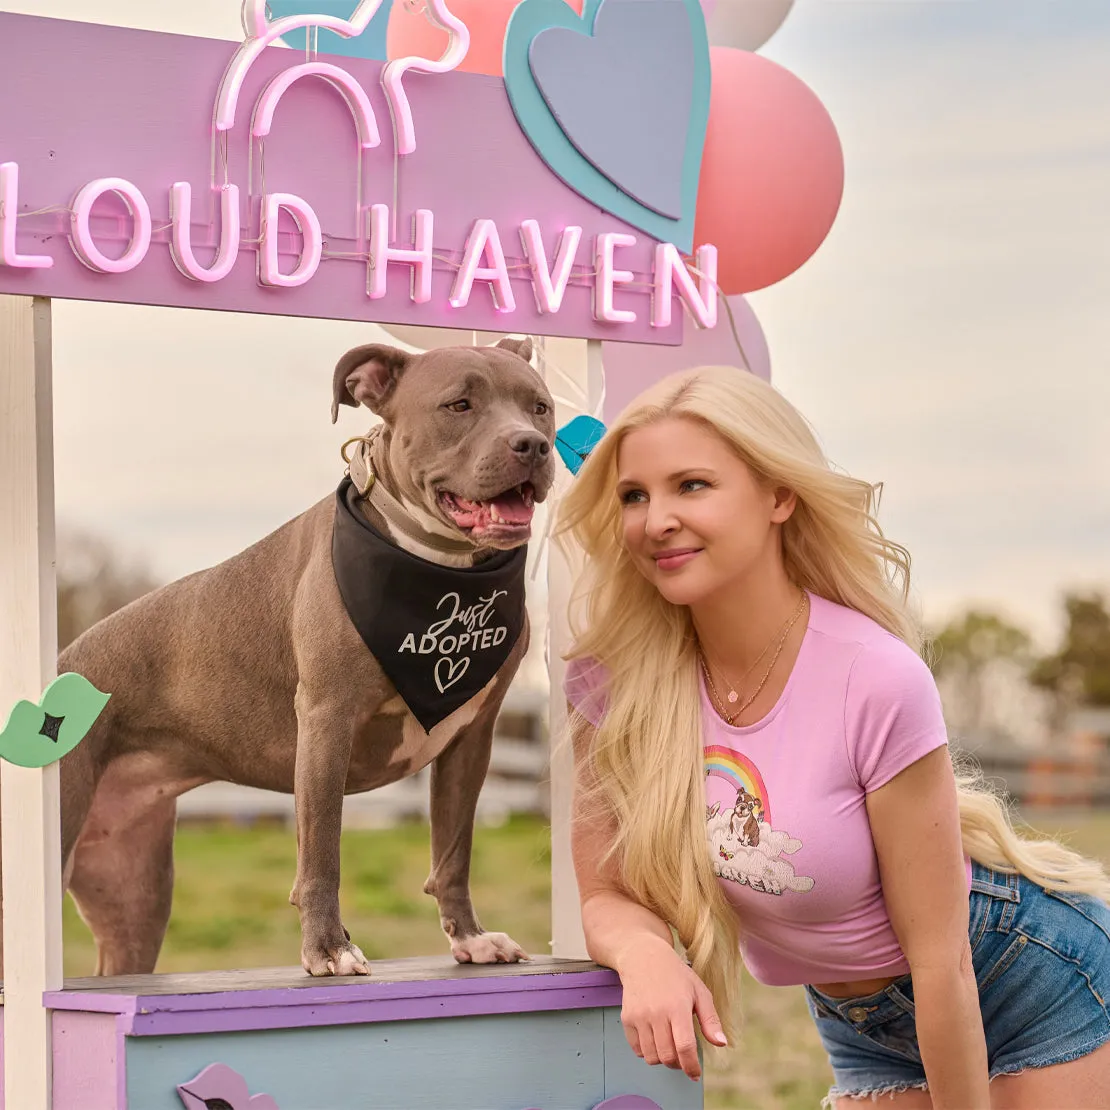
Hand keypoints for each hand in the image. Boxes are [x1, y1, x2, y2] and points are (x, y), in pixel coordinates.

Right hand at [615, 935, 726, 1080]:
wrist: (643, 957)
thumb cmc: (675, 975)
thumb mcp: (699, 991)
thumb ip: (710, 1020)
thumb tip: (721, 1044)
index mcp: (678, 1007)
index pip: (685, 1047)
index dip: (691, 1066)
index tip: (695, 1074)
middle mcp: (657, 1013)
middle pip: (668, 1056)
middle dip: (678, 1064)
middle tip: (683, 1056)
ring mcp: (639, 1016)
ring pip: (651, 1057)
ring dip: (663, 1059)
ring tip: (669, 1046)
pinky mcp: (626, 1018)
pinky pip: (637, 1050)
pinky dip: (647, 1052)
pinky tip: (655, 1039)